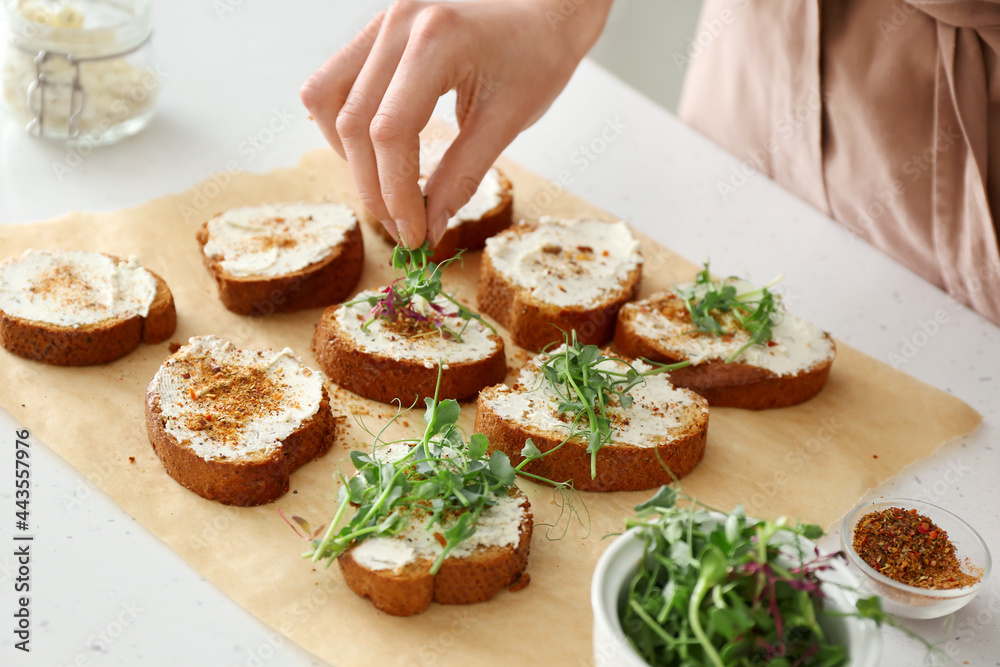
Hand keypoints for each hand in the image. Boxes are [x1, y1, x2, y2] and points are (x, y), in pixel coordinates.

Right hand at [301, 0, 611, 247]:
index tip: (414, 233)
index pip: (391, 131)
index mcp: (437, 39)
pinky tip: (376, 155)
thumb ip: (464, 175)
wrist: (544, 9)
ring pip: (327, 99)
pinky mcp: (378, 30)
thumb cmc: (537, 56)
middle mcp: (398, 23)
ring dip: (349, 157)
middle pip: (354, 122)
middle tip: (401, 227)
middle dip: (373, 187)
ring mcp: (382, 22)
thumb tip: (430, 226)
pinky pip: (336, 82)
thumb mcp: (508, 121)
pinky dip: (347, 126)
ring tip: (385, 191)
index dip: (396, 192)